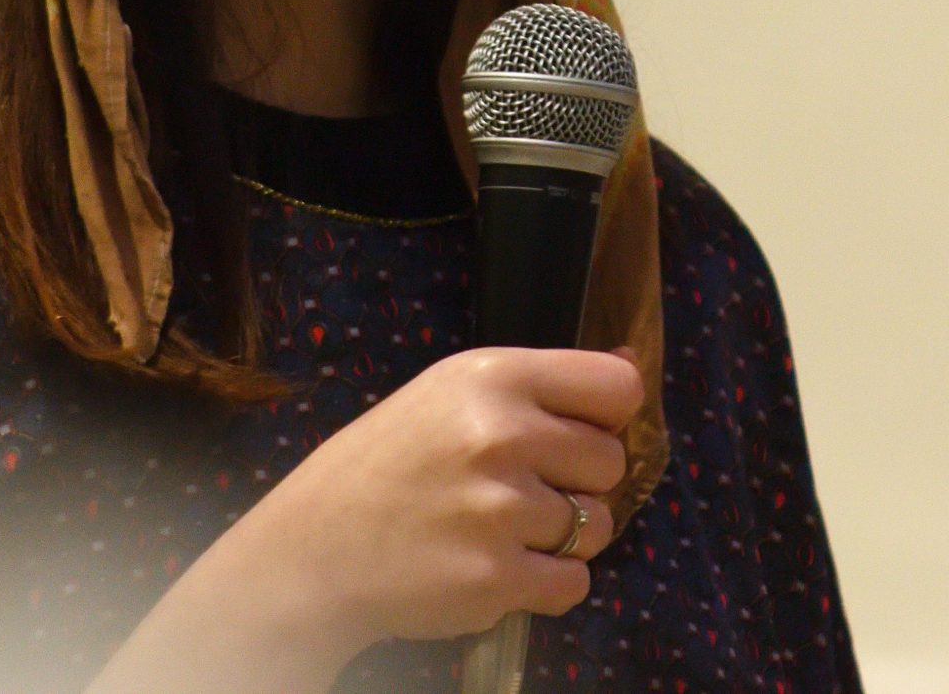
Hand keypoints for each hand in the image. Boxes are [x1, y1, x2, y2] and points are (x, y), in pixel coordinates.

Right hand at [244, 344, 638, 645]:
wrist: (315, 548)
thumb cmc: (389, 464)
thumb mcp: (450, 392)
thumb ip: (541, 383)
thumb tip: (633, 362)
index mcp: (493, 376)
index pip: (616, 385)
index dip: (606, 416)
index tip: (574, 433)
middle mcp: (501, 434)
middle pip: (612, 462)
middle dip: (577, 483)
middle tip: (519, 489)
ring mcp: (500, 510)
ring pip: (597, 527)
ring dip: (560, 538)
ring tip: (496, 530)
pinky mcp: (497, 578)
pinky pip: (574, 584)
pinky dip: (545, 585)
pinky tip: (495, 567)